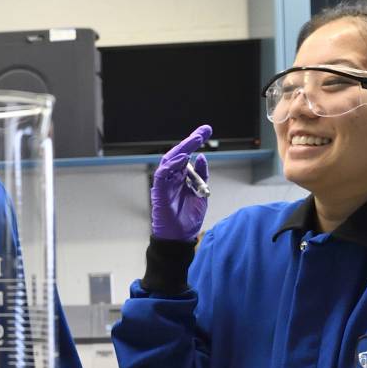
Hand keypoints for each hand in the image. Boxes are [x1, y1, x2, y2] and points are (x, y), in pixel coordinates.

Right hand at [151, 124, 212, 240]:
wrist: (181, 236)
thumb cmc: (188, 217)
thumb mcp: (201, 192)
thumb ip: (201, 175)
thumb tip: (202, 156)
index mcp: (182, 177)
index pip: (187, 155)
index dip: (195, 142)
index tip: (207, 130)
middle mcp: (172, 178)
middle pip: (179, 154)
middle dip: (191, 140)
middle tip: (204, 131)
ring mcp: (165, 184)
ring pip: (170, 160)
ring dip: (183, 149)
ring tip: (195, 140)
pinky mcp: (159, 192)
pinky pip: (162, 175)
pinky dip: (171, 166)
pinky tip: (183, 158)